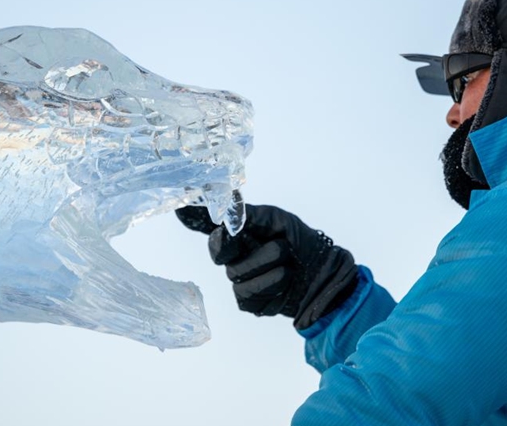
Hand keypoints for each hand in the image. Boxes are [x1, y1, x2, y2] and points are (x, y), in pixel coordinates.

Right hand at [176, 204, 357, 329]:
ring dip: (273, 269)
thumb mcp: (278, 221)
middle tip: (282, 247)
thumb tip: (228, 202)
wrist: (324, 277)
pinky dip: (274, 287)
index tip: (182, 209)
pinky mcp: (248, 303)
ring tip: (290, 266)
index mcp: (238, 235)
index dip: (192, 218)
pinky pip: (250, 295)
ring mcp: (239, 281)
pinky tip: (286, 284)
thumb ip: (250, 215)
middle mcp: (234, 257)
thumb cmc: (302, 244)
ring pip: (239, 276)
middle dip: (259, 251)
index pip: (208, 227)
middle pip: (222, 254)